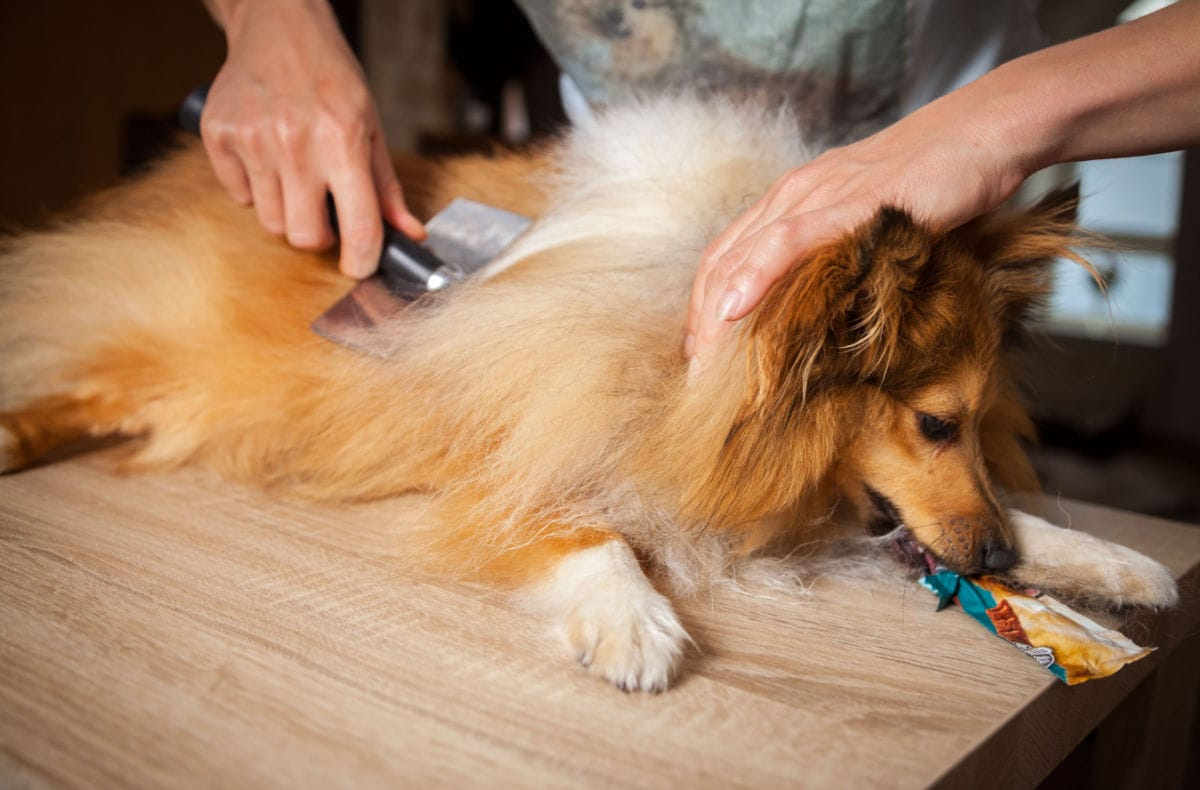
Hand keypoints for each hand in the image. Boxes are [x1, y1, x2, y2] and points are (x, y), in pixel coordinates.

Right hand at [200, 0, 424, 276]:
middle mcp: (295, 143)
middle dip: (319, 236)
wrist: (279, 28)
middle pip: (303, 236)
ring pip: (270, 222)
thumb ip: (387, 189)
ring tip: (297, 176)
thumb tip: (410, 236)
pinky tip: (268, 157)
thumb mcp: (371, 127)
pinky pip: (238, 196)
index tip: (360, 267)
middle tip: (325, 213)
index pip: (358, 227)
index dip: (362, 260)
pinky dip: (255, 189)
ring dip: (287, 211)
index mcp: (342, 142)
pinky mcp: (218, 135)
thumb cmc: (331, 78)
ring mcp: (252, 139)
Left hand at [683, 93, 1029, 360]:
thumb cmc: (936, 183)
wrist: (984, 136)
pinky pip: (786, 241)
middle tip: (696, 373)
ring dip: (716, 313)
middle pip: (722, 261)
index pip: (728, 256)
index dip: (704, 306)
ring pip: (743, 254)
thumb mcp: (872, 227)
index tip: (700, 353)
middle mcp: (793, 194)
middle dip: (700, 322)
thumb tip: (827, 313)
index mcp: (793, 200)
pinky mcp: (847, 202)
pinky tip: (733, 312)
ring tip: (706, 361)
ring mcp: (816, 195)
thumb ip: (840, 259)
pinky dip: (754, 277)